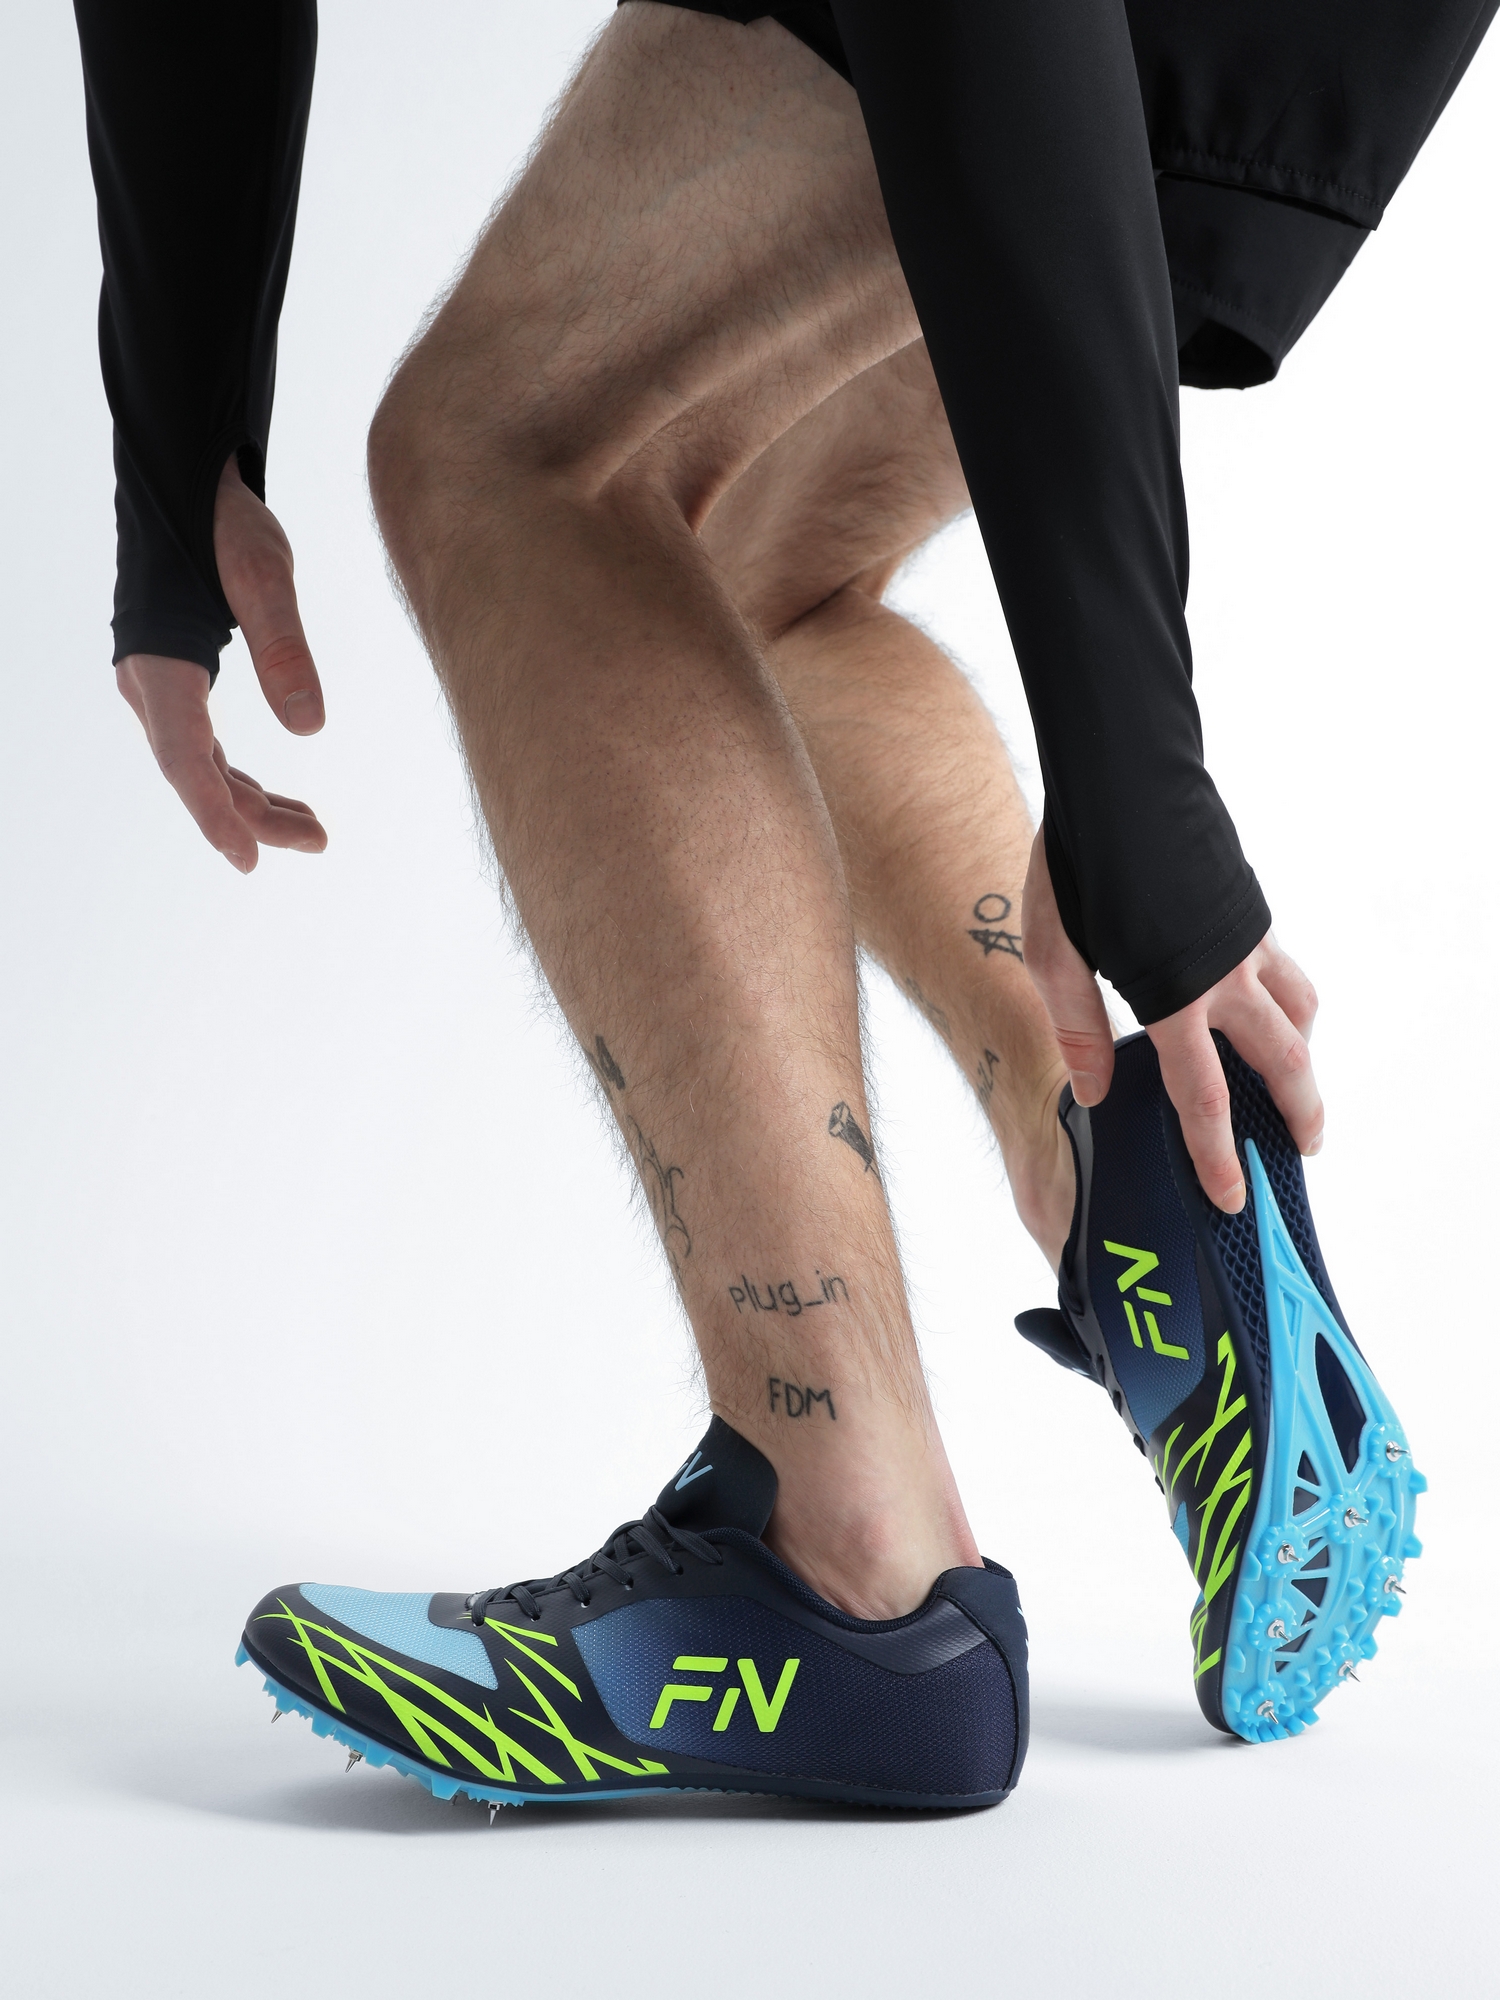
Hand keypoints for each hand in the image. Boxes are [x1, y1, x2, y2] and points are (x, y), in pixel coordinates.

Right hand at [115, 455, 326, 871]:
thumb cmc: (224, 519)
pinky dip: (243, 778)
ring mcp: (161, 685)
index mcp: (162, 662)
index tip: (248, 860)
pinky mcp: (180, 681)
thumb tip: (312, 730)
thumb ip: (286, 650)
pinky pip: (206, 749)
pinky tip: (281, 801)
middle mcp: (150, 682)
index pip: (187, 760)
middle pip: (198, 774)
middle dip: (253, 818)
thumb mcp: (265, 575)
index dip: (217, 815)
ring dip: (254, 804)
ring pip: (204, 767)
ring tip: (314, 831)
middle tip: (319, 841)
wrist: (191, 477)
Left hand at [1022, 829, 1320, 1212]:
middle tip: (1304, 1150)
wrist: (1122, 781)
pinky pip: (1287, 969)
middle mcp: (1223, 973)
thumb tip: (1098, 1095)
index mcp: (1172, 995)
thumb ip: (1078, 1029)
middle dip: (1298, 1114)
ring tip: (1294, 1083)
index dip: (1216, 1153)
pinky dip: (1292, 1000)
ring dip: (1303, 1055)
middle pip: (1280, 1062)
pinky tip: (1266, 1006)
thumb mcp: (1052, 954)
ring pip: (1301, 1011)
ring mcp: (1247, 939)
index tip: (1231, 1195)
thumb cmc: (1078, 866)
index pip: (1201, 1095)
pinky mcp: (1251, 909)